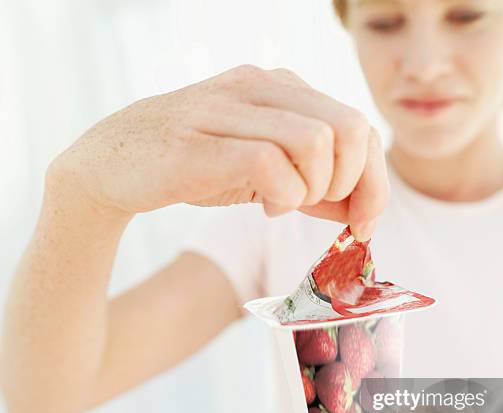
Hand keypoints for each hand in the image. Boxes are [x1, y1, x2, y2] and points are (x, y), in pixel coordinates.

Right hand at [49, 65, 386, 238]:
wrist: (113, 164)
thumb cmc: (196, 167)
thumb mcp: (266, 174)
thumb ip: (315, 187)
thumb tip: (362, 210)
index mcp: (282, 88)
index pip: (359, 125)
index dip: (375, 180)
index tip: (365, 221)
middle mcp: (261, 86)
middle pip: (349, 129)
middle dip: (351, 185)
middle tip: (320, 207)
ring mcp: (228, 108)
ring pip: (315, 143)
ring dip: (312, 191)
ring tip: (283, 203)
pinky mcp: (201, 142)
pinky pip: (270, 165)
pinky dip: (282, 197)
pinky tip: (265, 207)